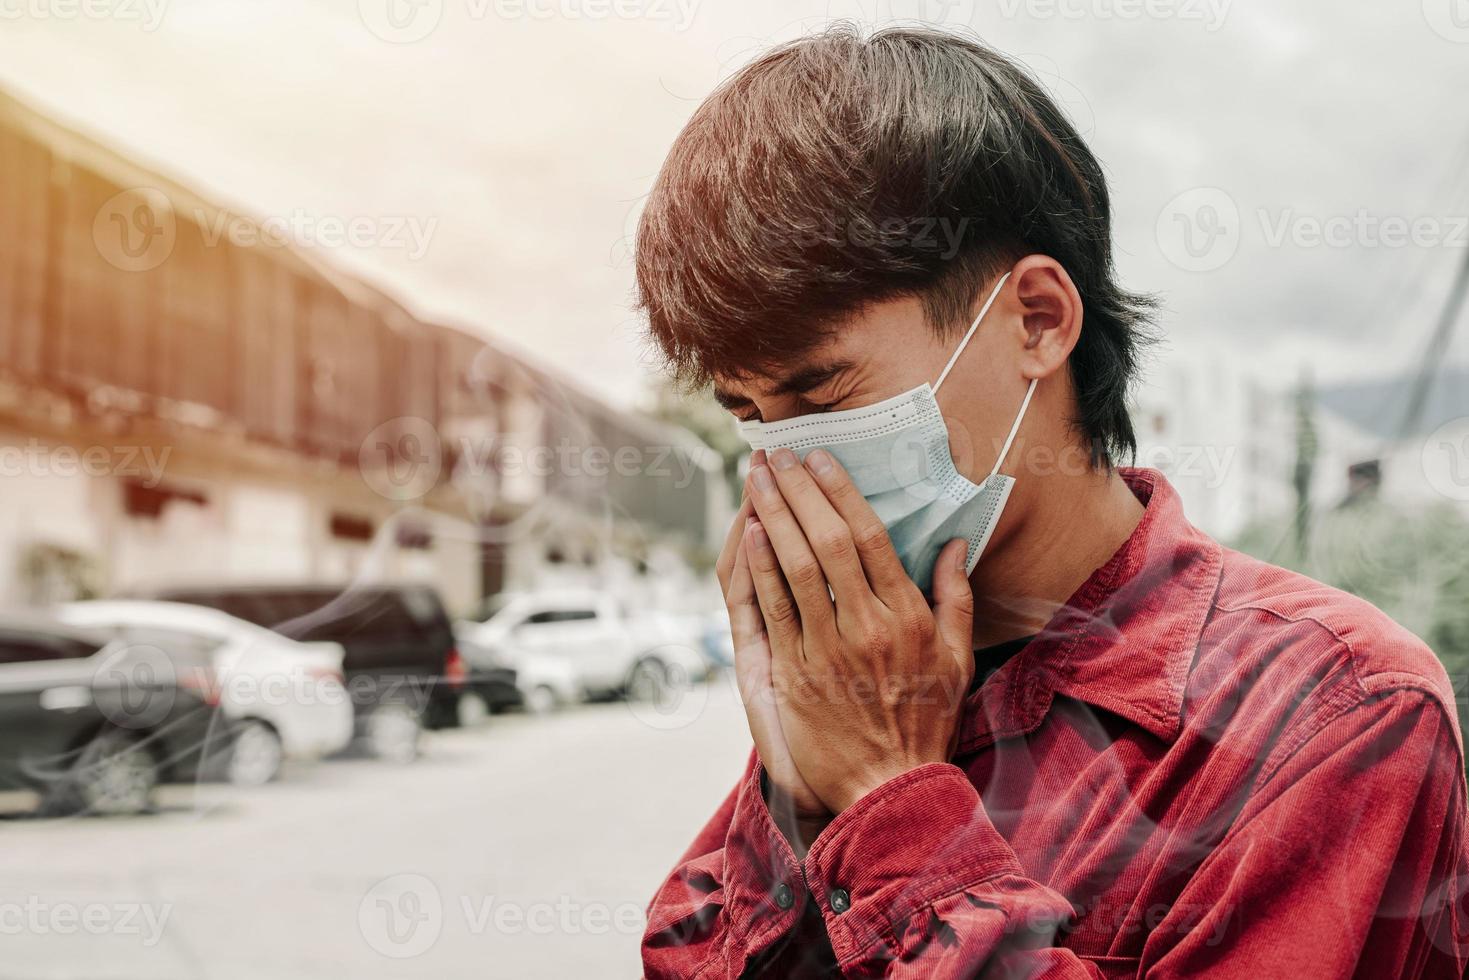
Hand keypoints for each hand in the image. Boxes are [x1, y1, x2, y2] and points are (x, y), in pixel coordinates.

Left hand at [744, 447, 974, 814]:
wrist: (889, 788)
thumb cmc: (925, 722)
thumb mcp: (958, 659)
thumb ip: (955, 596)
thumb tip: (954, 541)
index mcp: (909, 617)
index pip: (870, 538)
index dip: (841, 492)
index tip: (820, 459)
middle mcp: (868, 627)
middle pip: (827, 542)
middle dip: (798, 492)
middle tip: (777, 454)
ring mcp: (828, 650)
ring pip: (796, 568)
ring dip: (772, 517)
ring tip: (756, 478)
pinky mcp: (796, 673)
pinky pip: (774, 609)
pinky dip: (760, 567)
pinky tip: (748, 533)